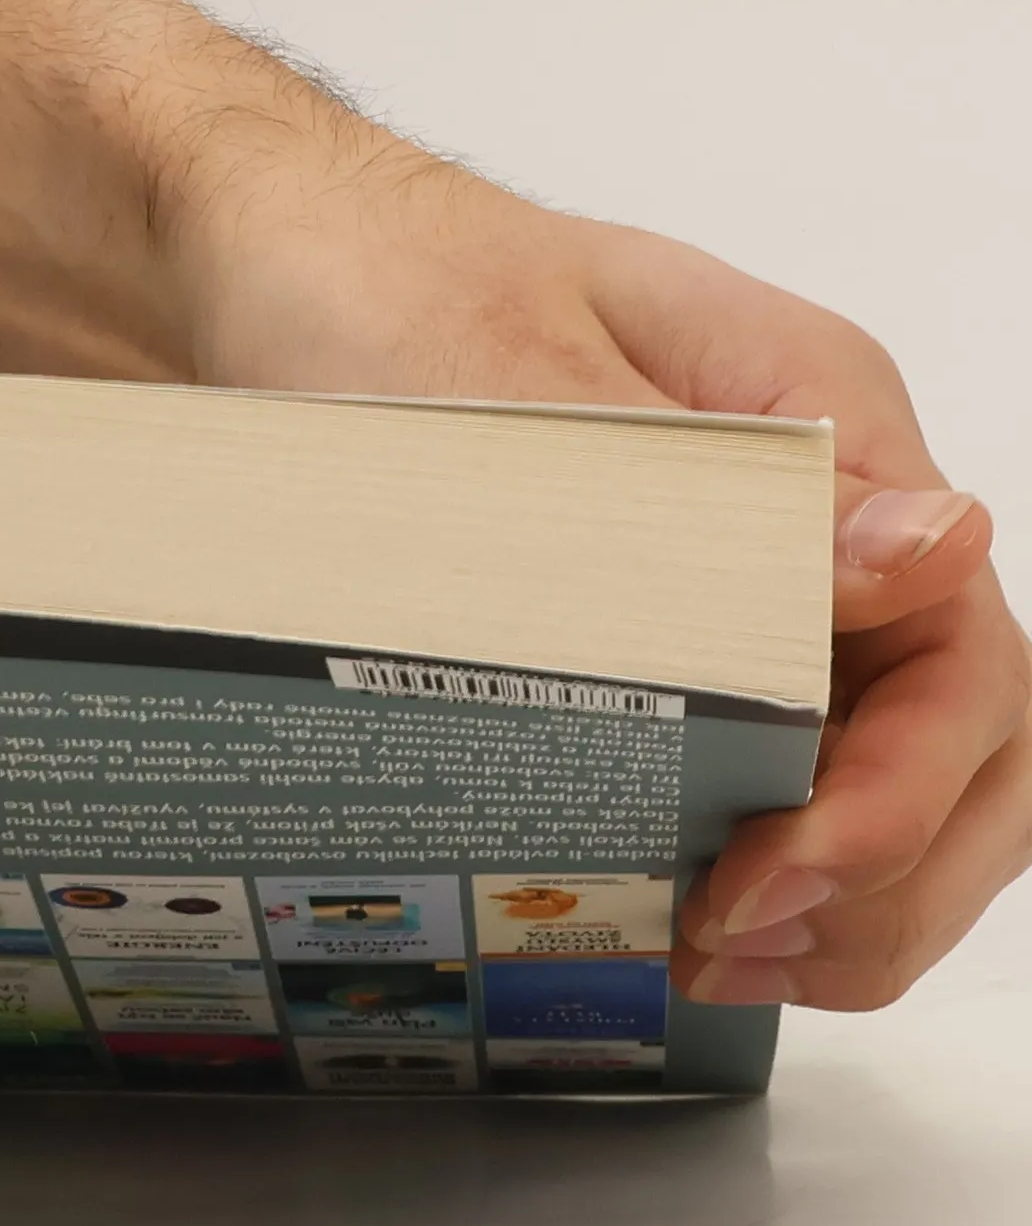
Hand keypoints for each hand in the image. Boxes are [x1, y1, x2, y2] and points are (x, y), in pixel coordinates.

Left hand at [157, 137, 1028, 1010]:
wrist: (264, 268)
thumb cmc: (380, 285)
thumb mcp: (531, 374)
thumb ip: (729, 485)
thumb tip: (940, 553)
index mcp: (820, 424)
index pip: (963, 645)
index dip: (902, 794)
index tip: (774, 874)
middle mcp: (807, 512)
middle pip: (964, 729)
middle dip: (892, 872)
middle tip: (743, 944)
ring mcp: (741, 577)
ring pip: (880, 762)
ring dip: (839, 891)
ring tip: (716, 957)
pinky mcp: (660, 631)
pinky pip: (759, 760)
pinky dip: (751, 860)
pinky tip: (675, 919)